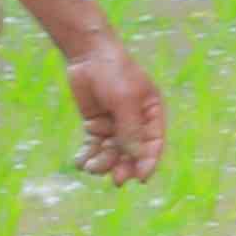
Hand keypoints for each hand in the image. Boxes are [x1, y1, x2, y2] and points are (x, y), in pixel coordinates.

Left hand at [65, 33, 169, 181]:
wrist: (88, 56)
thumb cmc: (115, 73)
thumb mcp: (125, 100)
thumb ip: (130, 129)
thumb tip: (135, 156)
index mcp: (152, 114)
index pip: (154, 143)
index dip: (149, 161)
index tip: (141, 177)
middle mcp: (135, 123)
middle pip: (132, 152)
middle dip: (124, 166)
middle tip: (116, 180)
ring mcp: (114, 125)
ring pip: (111, 152)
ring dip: (103, 162)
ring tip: (91, 167)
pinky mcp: (95, 125)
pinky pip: (93, 146)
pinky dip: (87, 155)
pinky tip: (81, 162)